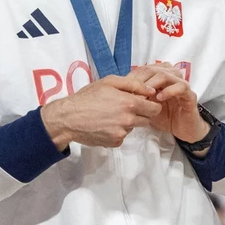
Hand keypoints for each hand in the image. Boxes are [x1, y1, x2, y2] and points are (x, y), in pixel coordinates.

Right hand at [40, 76, 160, 149]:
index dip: (152, 105)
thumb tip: (151, 91)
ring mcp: (122, 133)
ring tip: (110, 115)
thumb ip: (133, 84)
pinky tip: (105, 124)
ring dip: (128, 122)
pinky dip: (117, 131)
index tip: (144, 102)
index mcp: (129, 103)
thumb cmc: (87, 96)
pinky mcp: (115, 142)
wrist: (69, 118)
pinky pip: (122, 136)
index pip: (155, 108)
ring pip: (133, 127)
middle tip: (125, 108)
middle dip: (141, 113)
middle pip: (147, 120)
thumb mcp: (109, 81)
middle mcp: (129, 120)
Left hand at [127, 64, 207, 143]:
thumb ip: (137, 98)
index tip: (124, 89)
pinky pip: (181, 87)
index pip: (144, 69)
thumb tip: (121, 93)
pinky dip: (169, 91)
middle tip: (133, 92)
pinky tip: (159, 98)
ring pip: (167, 74)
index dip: (133, 77)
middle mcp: (171, 77)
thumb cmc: (164, 117)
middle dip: (141, 79)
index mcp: (160, 77)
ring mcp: (181, 85)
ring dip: (153, 83)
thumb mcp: (146, 107)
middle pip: (154, 69)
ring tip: (145, 94)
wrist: (183, 130)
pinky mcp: (190, 95)